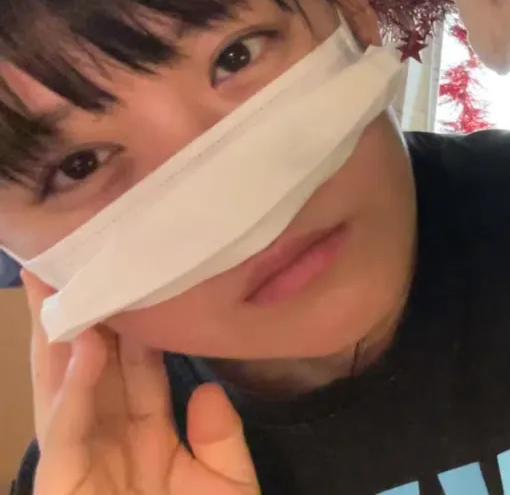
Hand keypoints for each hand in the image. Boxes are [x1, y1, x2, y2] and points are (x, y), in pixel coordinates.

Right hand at [22, 271, 259, 494]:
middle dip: (84, 317)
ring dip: (61, 336)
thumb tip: (207, 389)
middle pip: (90, 368)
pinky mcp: (62, 481)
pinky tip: (85, 346)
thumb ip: (221, 439)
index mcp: (148, 438)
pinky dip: (74, 387)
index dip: (136, 326)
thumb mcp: (226, 485)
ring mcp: (82, 460)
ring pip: (64, 388)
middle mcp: (110, 440)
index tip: (139, 276)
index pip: (138, 369)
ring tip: (60, 281)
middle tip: (79, 258)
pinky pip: (66, 429)